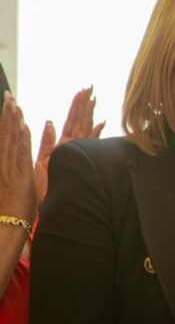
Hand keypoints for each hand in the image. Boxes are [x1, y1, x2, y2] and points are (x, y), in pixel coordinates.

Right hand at [0, 95, 36, 221]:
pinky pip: (20, 153)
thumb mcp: (6, 185)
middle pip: (4, 134)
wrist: (5, 226)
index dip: (4, 121)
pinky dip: (21, 138)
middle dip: (7, 115)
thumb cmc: (6, 210)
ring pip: (11, 140)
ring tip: (15, 104)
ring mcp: (9, 169)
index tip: (7, 106)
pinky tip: (23, 125)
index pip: (2, 138)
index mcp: (0, 165)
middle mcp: (2, 164)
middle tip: (9, 96)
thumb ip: (7, 170)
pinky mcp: (20, 176)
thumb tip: (8, 162)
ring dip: (13, 120)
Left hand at [34, 87, 104, 206]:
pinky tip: (102, 122)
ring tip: (94, 98)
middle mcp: (71, 146)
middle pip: (79, 120)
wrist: (47, 204)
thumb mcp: (40, 161)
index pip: (70, 120)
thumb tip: (50, 122)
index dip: (76, 105)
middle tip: (90, 88)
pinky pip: (87, 142)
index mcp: (61, 144)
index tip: (82, 91)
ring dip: (89, 113)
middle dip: (84, 104)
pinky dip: (95, 132)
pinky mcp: (77, 159)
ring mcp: (76, 152)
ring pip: (84, 128)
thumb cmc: (42, 187)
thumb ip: (47, 141)